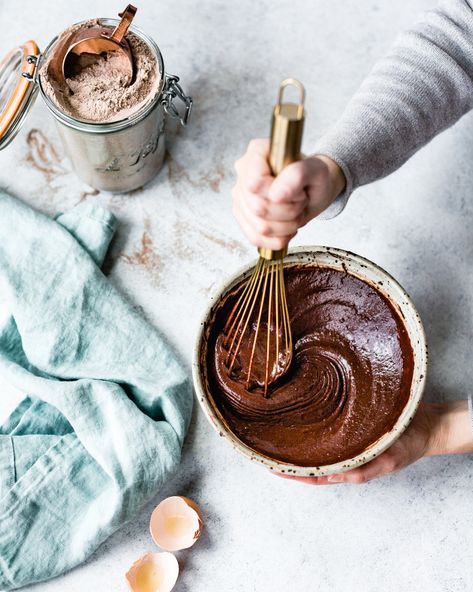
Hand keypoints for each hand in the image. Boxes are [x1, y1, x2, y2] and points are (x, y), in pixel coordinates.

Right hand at [232, 139, 345, 249]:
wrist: (313, 190)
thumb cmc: (314, 177)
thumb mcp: (316, 170)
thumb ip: (298, 175)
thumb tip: (276, 194)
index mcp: (257, 152)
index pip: (255, 184)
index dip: (279, 195)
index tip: (298, 190)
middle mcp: (243, 173)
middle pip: (258, 208)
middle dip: (289, 212)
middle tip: (301, 202)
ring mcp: (240, 197)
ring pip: (259, 227)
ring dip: (286, 226)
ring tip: (295, 213)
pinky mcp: (242, 217)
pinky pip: (255, 238)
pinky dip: (277, 239)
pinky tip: (287, 228)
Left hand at [275, 400, 472, 484]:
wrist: (426, 424)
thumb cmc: (407, 442)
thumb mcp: (387, 459)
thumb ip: (365, 469)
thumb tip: (343, 477)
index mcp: (349, 465)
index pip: (314, 473)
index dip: (292, 472)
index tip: (271, 468)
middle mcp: (343, 452)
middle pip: (310, 459)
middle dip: (288, 457)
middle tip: (263, 449)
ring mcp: (345, 438)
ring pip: (316, 445)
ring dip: (297, 443)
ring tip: (274, 434)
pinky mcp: (349, 422)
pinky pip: (327, 429)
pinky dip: (312, 427)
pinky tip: (301, 418)